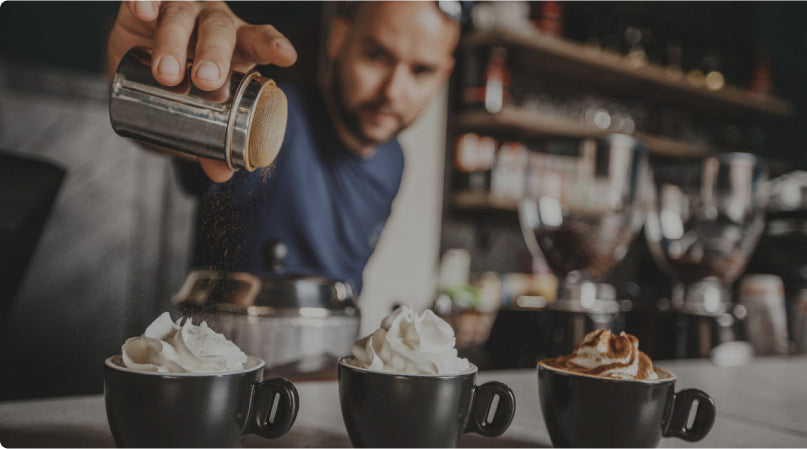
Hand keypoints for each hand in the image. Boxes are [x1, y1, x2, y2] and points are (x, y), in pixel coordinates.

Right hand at [107, 1, 296, 181]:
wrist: (139, 69)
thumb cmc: (186, 89)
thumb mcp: (201, 116)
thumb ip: (214, 143)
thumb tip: (222, 174)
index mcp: (238, 46)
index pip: (260, 41)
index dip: (273, 46)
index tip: (286, 57)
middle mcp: (213, 23)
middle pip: (219, 29)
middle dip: (215, 53)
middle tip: (207, 81)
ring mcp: (181, 10)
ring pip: (181, 15)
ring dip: (175, 42)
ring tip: (168, 74)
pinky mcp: (146, 6)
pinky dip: (142, 1)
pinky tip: (142, 10)